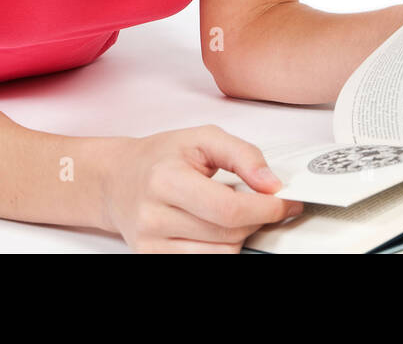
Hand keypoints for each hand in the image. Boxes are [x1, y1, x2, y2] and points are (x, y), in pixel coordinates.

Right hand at [101, 125, 303, 252]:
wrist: (117, 179)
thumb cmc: (160, 157)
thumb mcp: (203, 138)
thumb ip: (242, 155)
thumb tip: (271, 184)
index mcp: (165, 180)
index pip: (228, 209)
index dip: (266, 209)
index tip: (285, 202)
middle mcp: (154, 217)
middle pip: (228, 234)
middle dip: (257, 220)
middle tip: (263, 203)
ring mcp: (151, 245)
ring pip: (221, 255)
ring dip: (239, 235)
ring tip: (232, 213)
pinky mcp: (152, 260)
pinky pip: (204, 263)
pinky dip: (221, 247)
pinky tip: (217, 228)